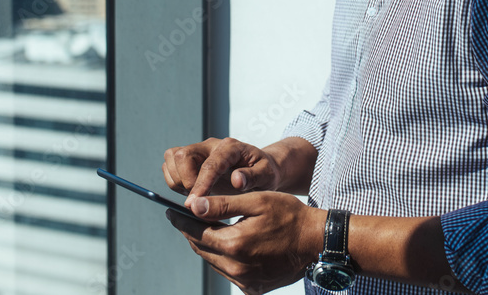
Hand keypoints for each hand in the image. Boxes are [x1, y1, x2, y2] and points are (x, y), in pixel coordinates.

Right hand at [162, 137, 281, 207]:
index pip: (210, 164)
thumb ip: (253, 177)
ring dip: (177, 181)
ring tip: (196, 197)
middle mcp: (211, 146)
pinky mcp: (190, 160)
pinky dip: (174, 182)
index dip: (200, 185)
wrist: (261, 169)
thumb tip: (236, 179)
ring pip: (172, 159)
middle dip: (184, 180)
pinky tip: (192, 193)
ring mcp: (199, 151)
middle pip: (182, 155)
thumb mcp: (267, 176)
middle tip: (198, 201)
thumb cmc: (265, 172)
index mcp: (230, 148)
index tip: (195, 204)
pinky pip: (170, 167)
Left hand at [165, 191, 325, 294]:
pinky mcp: (253, 288)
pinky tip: (228, 245)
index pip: (196, 233)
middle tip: (185, 219)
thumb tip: (193, 206)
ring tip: (206, 229)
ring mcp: (245, 281)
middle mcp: (237, 268)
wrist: (317, 241)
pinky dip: (224, 259)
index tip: (171, 212)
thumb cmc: (290, 216)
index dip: (181, 221)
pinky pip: (229, 273)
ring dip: (208, 246)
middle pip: (202, 250)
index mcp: (235, 244)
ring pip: (214, 262)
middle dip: (192, 233)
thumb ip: (222, 205)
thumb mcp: (256, 202)